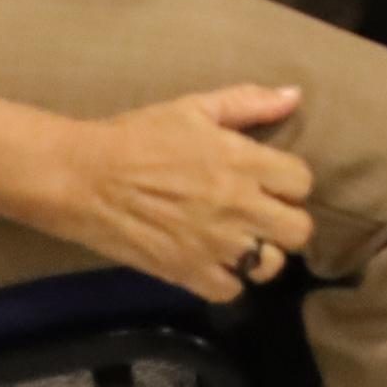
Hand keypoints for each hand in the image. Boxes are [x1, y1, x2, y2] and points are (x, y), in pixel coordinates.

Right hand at [42, 88, 315, 300]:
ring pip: (271, 266)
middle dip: (286, 221)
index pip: (302, 182)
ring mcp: (215, 244)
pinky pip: (230, 291)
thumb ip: (249, 102)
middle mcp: (239, 206)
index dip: (290, 182)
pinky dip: (226, 281)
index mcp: (244, 162)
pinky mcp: (187, 273)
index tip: (271, 181)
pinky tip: (214, 263)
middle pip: (299, 230)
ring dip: (261, 254)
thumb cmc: (138, 137)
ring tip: (241, 242)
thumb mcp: (194, 108)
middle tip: (263, 215)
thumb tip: (295, 95)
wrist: (83, 178)